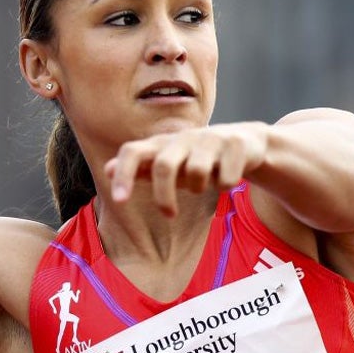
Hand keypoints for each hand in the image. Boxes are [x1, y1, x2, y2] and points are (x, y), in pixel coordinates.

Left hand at [105, 122, 268, 215]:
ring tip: (205, 184)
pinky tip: (229, 178)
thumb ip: (139, 167)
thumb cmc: (196, 158)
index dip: (123, 175)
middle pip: (164, 165)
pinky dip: (226, 185)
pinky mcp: (236, 143)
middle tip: (169, 215)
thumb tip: (108, 168)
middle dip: (164, 196)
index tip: (119, 201)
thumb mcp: (168, 163)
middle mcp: (182, 138)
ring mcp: (210, 138)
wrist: (245, 143)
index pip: (132, 151)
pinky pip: (226, 178)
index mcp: (161, 144)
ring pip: (197, 172)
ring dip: (200, 188)